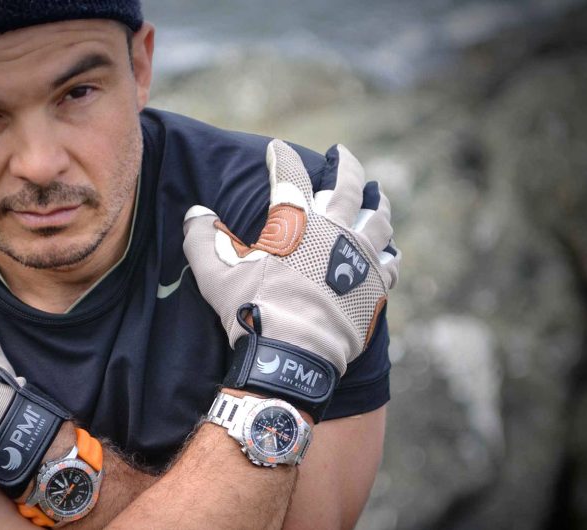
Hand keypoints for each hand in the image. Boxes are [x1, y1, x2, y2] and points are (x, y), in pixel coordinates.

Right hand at [182, 140, 399, 378]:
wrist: (291, 354)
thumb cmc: (250, 310)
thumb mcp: (214, 273)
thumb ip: (201, 238)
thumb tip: (195, 212)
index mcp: (296, 221)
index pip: (290, 173)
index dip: (282, 157)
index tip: (278, 148)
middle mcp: (335, 230)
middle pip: (349, 186)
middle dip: (346, 165)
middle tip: (343, 154)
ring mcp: (359, 257)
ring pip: (379, 219)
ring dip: (378, 204)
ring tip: (377, 196)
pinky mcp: (375, 285)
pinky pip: (390, 261)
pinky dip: (389, 252)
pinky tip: (389, 250)